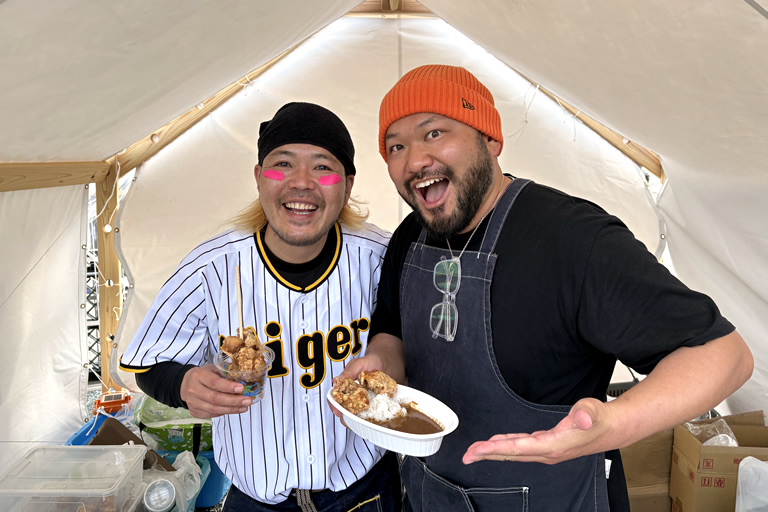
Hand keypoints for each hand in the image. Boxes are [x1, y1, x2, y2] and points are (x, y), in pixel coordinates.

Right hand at [180, 364, 252, 417]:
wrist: (185, 384)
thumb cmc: (203, 375)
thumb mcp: (213, 368)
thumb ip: (226, 372)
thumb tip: (244, 377)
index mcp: (199, 376)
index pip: (214, 383)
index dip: (228, 387)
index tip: (242, 388)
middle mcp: (193, 390)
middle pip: (215, 398)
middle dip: (234, 401)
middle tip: (247, 401)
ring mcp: (193, 402)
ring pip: (214, 409)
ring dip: (231, 409)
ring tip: (244, 407)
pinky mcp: (194, 411)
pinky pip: (212, 414)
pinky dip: (224, 412)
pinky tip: (234, 409)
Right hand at [328, 355, 382, 422]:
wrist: (387, 362)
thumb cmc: (371, 361)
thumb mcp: (359, 364)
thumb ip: (349, 371)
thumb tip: (336, 381)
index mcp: (344, 387)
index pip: (335, 399)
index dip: (334, 406)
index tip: (338, 412)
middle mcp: (352, 396)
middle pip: (345, 410)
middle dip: (346, 418)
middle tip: (352, 420)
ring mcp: (363, 402)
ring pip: (357, 415)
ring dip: (358, 420)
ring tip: (363, 422)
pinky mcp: (374, 405)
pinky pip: (370, 414)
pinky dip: (371, 418)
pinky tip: (374, 418)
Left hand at [462, 398, 615, 464]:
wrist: (613, 429)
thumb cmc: (600, 420)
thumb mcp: (592, 411)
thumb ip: (586, 413)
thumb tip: (583, 417)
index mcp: (553, 446)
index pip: (519, 448)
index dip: (497, 448)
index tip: (479, 449)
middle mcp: (548, 452)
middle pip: (512, 454)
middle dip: (488, 454)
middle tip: (467, 455)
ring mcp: (547, 451)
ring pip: (515, 452)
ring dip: (494, 451)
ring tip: (476, 451)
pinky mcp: (548, 446)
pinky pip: (521, 448)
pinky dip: (507, 446)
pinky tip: (499, 443)